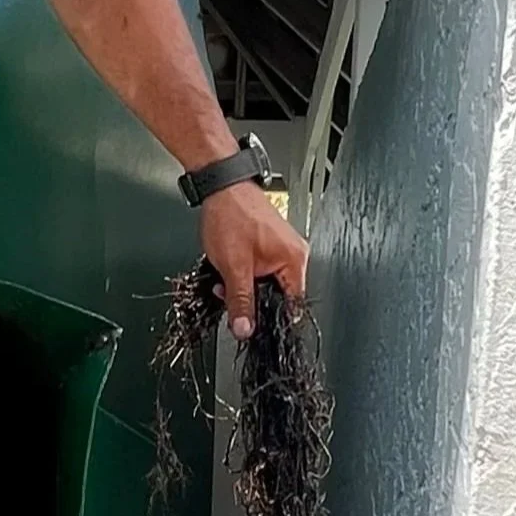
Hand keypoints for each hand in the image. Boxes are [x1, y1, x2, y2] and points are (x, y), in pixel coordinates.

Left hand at [199, 182, 308, 340]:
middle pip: (277, 297)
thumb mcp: (234, 267)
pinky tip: (230, 268)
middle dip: (250, 301)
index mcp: (295, 260)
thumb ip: (241, 302)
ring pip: (265, 285)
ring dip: (243, 287)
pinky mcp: (269, 245)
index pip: (292, 306)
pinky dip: (243, 274)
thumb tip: (245, 329)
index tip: (253, 324)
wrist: (221, 186)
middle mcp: (293, 255)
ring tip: (225, 278)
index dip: (270, 318)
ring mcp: (282, 249)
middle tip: (229, 296)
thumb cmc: (231, 214)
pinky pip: (260, 271)